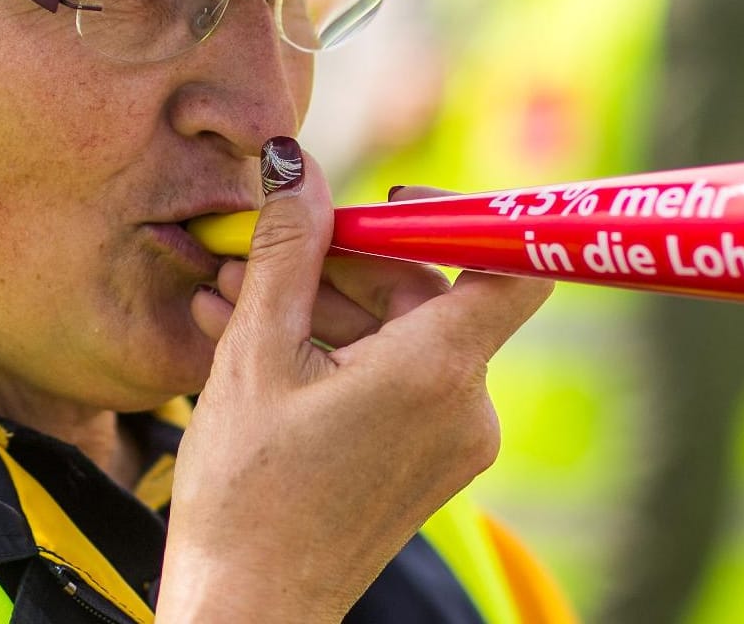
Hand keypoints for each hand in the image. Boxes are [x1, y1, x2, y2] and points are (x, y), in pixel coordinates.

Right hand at [158, 142, 552, 622]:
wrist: (249, 610)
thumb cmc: (248, 492)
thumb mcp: (255, 353)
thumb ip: (288, 249)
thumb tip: (298, 164)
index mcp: (437, 370)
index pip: (510, 264)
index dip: (463, 216)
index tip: (396, 198)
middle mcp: (465, 405)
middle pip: (429, 292)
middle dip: (344, 262)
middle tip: (265, 250)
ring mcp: (451, 440)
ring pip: (399, 335)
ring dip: (322, 306)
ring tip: (233, 296)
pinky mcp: (425, 462)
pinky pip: (392, 378)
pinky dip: (334, 352)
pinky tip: (253, 339)